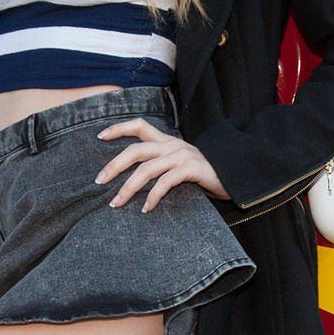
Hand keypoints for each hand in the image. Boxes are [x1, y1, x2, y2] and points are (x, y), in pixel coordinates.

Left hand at [96, 117, 230, 212]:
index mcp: (167, 140)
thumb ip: (160, 165)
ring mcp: (183, 156)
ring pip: (147, 168)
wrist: (235, 175)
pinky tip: (146, 208)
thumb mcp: (178, 164)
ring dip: (128, 187)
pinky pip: (166, 182)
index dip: (118, 128)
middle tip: (99, 181)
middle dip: (114, 165)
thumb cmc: (202, 174)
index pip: (139, 126)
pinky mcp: (193, 169)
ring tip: (116, 203)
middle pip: (136, 149)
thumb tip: (132, 180)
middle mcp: (172, 145)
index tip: (100, 136)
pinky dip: (153, 196)